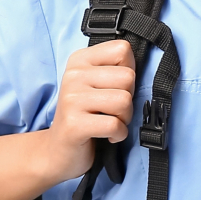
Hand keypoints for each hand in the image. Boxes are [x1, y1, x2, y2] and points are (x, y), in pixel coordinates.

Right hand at [42, 40, 135, 182]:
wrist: (58, 149)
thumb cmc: (86, 115)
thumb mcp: (97, 84)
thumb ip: (116, 69)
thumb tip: (142, 62)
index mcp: (80, 60)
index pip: (122, 50)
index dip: (128, 72)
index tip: (114, 88)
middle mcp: (73, 75)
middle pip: (128, 77)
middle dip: (128, 98)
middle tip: (112, 110)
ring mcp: (72, 99)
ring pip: (124, 101)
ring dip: (124, 118)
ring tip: (110, 122)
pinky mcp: (74, 124)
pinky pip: (115, 124)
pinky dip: (119, 134)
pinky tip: (108, 136)